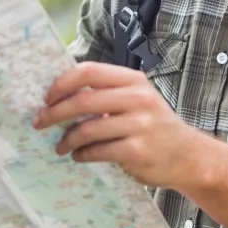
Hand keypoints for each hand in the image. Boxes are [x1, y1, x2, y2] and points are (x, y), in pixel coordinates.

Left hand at [31, 61, 204, 189]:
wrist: (188, 155)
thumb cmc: (155, 125)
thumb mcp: (137, 99)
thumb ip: (108, 93)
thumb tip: (62, 94)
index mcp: (133, 80)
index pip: (89, 71)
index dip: (63, 83)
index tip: (47, 97)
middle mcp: (138, 98)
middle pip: (83, 100)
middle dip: (55, 112)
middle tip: (40, 122)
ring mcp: (139, 125)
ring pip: (88, 129)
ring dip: (66, 139)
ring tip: (60, 146)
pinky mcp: (137, 151)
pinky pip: (98, 151)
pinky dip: (82, 154)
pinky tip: (78, 155)